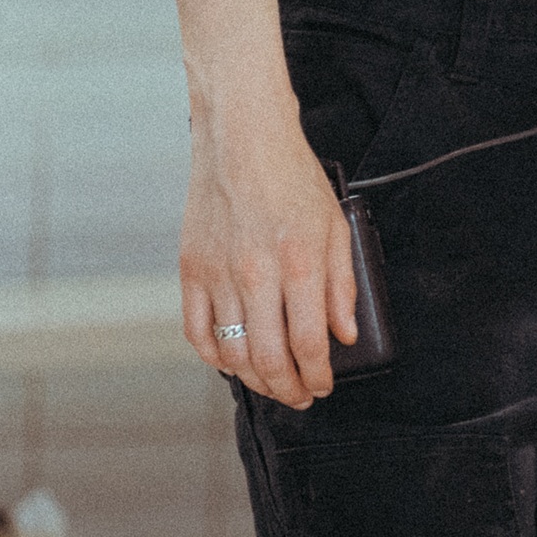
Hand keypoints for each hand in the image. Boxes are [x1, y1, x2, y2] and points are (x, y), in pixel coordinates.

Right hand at [179, 103, 357, 408]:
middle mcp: (257, 274)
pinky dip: (214, 357)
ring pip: (231, 353)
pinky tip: (232, 361)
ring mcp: (219, 274)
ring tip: (271, 383)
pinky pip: (197, 332)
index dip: (318, 376)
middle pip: (269, 359)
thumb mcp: (336, 227)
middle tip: (300, 396)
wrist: (244, 140)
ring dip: (253, 380)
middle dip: (288, 389)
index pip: (310, 344)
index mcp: (300, 263)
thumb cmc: (293, 179)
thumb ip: (342, 285)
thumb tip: (345, 334)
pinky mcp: (191, 270)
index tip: (324, 386)